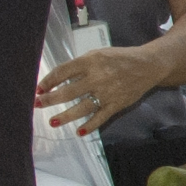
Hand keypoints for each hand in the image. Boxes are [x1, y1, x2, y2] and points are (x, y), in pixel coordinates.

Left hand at [36, 44, 168, 134]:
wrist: (148, 65)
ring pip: (81, 107)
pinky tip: (79, 132)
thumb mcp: (99, 54)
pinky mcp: (116, 104)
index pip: (63, 72)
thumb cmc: (120, 58)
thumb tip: (59, 80)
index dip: (48, 81)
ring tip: (53, 122)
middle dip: (50, 100)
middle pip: (68, 92)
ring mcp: (107, 93)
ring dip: (65, 116)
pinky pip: (100, 117)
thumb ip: (80, 65)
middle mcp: (97, 78)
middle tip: (37, 104)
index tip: (39, 88)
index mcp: (91, 62)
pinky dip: (90, 126)